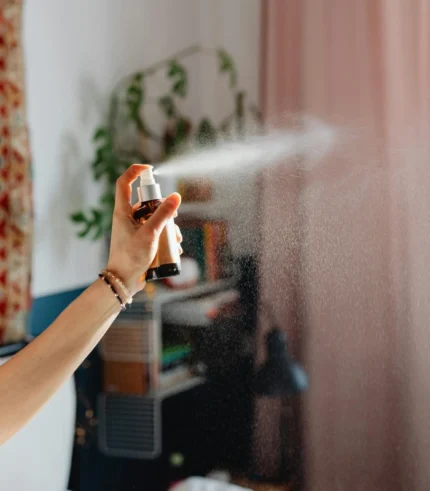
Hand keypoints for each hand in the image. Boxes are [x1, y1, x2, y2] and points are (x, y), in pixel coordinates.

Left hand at [107, 164, 181, 295]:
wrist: (123, 281)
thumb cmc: (130, 256)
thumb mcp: (150, 233)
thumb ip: (163, 214)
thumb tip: (176, 196)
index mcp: (122, 212)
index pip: (124, 183)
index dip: (135, 172)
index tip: (151, 169)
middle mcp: (127, 218)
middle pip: (148, 203)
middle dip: (164, 211)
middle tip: (173, 221)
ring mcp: (134, 230)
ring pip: (156, 219)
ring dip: (169, 228)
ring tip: (176, 241)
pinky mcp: (141, 241)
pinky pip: (157, 233)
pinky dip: (167, 238)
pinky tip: (175, 249)